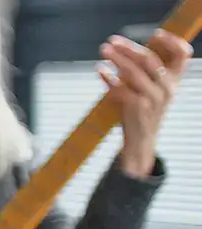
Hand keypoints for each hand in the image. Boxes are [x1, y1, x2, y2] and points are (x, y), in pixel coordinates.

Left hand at [102, 31, 190, 177]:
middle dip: (129, 48)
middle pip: (150, 59)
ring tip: (104, 51)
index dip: (173, 42)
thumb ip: (144, 72)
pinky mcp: (137, 107)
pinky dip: (108, 78)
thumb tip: (124, 50)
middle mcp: (167, 87)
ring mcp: (153, 97)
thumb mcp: (152, 89)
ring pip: (133, 71)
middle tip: (112, 41)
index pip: (183, 55)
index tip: (156, 34)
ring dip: (116, 59)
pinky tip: (100, 70)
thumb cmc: (144, 110)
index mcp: (174, 80)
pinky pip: (119, 88)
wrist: (142, 139)